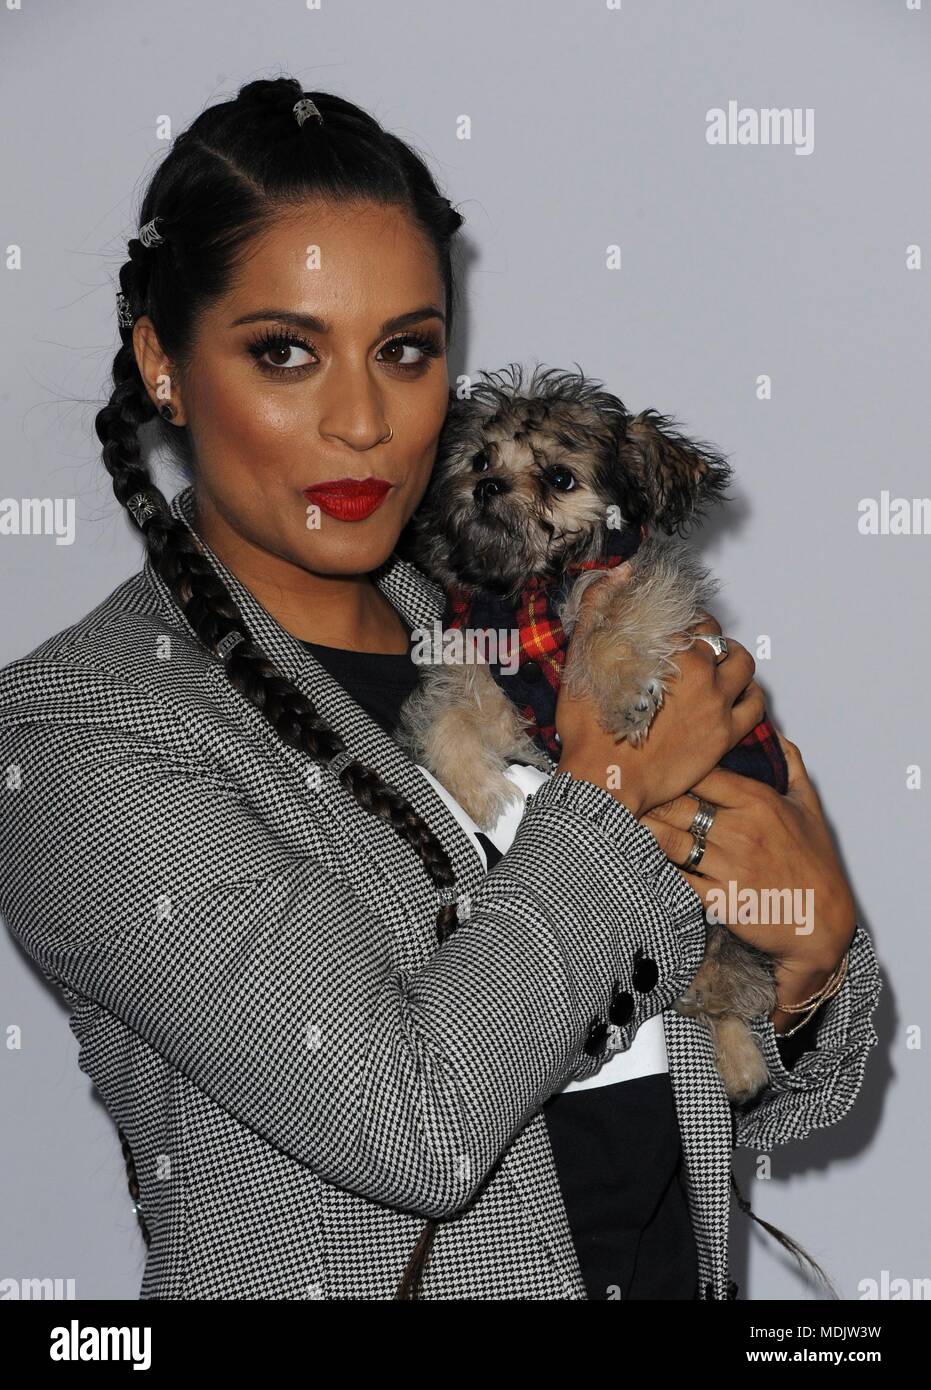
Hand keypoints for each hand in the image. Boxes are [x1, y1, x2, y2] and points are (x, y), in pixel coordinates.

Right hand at [555, 580, 765, 817]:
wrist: (604, 780)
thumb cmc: (590, 726)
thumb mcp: (583, 658)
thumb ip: (600, 608)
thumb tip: (622, 573)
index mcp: (669, 647)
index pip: (687, 616)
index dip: (680, 619)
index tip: (672, 630)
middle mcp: (701, 670)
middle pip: (716, 636)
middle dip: (705, 637)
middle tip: (690, 649)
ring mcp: (717, 703)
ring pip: (742, 665)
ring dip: (732, 659)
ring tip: (717, 666)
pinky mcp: (725, 735)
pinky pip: (755, 706)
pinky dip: (749, 695)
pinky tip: (734, 696)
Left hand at [639, 730, 856, 1027]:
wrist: (823, 924)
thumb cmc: (817, 866)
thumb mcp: (810, 809)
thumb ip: (792, 768)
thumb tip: (778, 737)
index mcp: (757, 802)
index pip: (701, 772)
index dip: (670, 768)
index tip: (645, 764)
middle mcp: (740, 830)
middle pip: (677, 804)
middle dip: (645, 797)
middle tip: (613, 788)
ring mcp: (729, 865)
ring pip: (669, 840)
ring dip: (640, 829)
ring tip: (611, 819)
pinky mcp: (719, 899)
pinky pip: (676, 877)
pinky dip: (653, 867)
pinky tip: (631, 859)